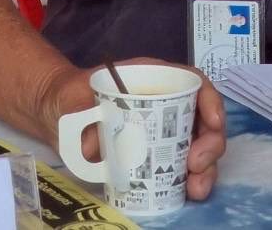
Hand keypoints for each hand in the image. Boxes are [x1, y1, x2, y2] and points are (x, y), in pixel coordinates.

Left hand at [40, 60, 225, 198]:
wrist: (58, 114)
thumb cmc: (72, 96)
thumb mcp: (75, 98)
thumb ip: (84, 115)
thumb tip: (95, 143)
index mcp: (154, 79)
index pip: (193, 82)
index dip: (209, 99)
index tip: (212, 123)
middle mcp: (166, 103)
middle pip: (202, 118)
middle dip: (210, 142)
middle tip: (196, 165)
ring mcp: (163, 131)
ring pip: (198, 145)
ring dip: (206, 167)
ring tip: (197, 187)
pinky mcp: (155, 157)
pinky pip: (182, 166)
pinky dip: (191, 179)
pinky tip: (189, 192)